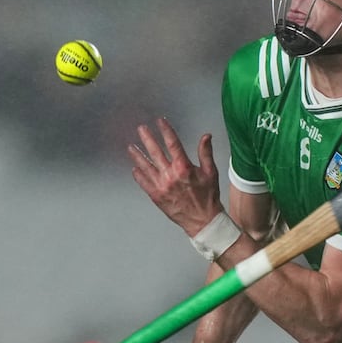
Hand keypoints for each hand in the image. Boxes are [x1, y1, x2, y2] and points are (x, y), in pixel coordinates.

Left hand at [128, 118, 223, 236]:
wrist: (203, 220)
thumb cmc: (208, 196)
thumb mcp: (211, 172)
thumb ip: (205, 153)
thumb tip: (206, 136)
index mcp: (184, 167)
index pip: (172, 144)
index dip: (165, 131)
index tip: (160, 121)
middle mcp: (170, 175)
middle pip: (155, 152)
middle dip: (147, 138)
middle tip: (141, 129)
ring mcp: (161, 186)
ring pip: (146, 166)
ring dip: (137, 155)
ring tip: (131, 146)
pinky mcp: (156, 196)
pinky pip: (144, 183)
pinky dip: (138, 175)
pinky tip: (134, 168)